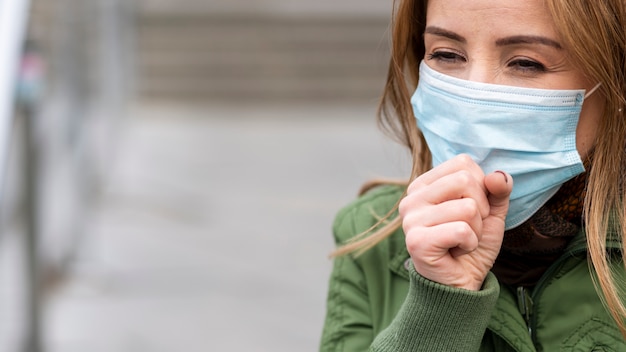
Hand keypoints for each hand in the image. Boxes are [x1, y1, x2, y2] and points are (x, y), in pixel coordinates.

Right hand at [399, 154, 512, 290]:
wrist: (459, 283)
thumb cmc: (470, 244)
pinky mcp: (416, 241)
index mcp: (424, 185)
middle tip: (468, 228)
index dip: (480, 187)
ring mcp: (410, 219)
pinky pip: (461, 230)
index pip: (462, 163)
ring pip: (468, 207)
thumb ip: (497, 190)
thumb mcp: (490, 213)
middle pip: (465, 180)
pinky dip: (469, 243)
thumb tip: (499, 175)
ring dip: (476, 230)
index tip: (471, 211)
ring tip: (461, 241)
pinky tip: (456, 251)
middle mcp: (411, 198)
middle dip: (480, 208)